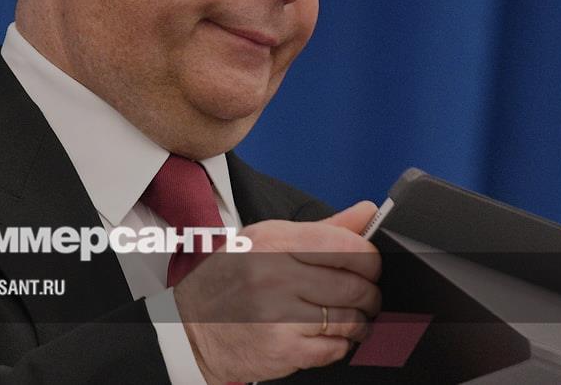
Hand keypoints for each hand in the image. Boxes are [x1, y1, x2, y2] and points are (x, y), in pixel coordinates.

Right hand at [173, 201, 381, 383]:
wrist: (189, 327)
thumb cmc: (231, 280)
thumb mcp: (267, 241)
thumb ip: (322, 230)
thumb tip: (368, 212)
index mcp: (273, 241)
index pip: (347, 245)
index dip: (370, 258)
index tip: (370, 266)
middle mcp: (275, 275)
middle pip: (354, 286)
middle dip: (370, 295)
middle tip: (366, 297)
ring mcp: (278, 315)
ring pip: (349, 320)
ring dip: (359, 323)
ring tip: (351, 319)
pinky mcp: (281, 349)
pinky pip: (334, 348)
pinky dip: (340, 345)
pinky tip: (328, 337)